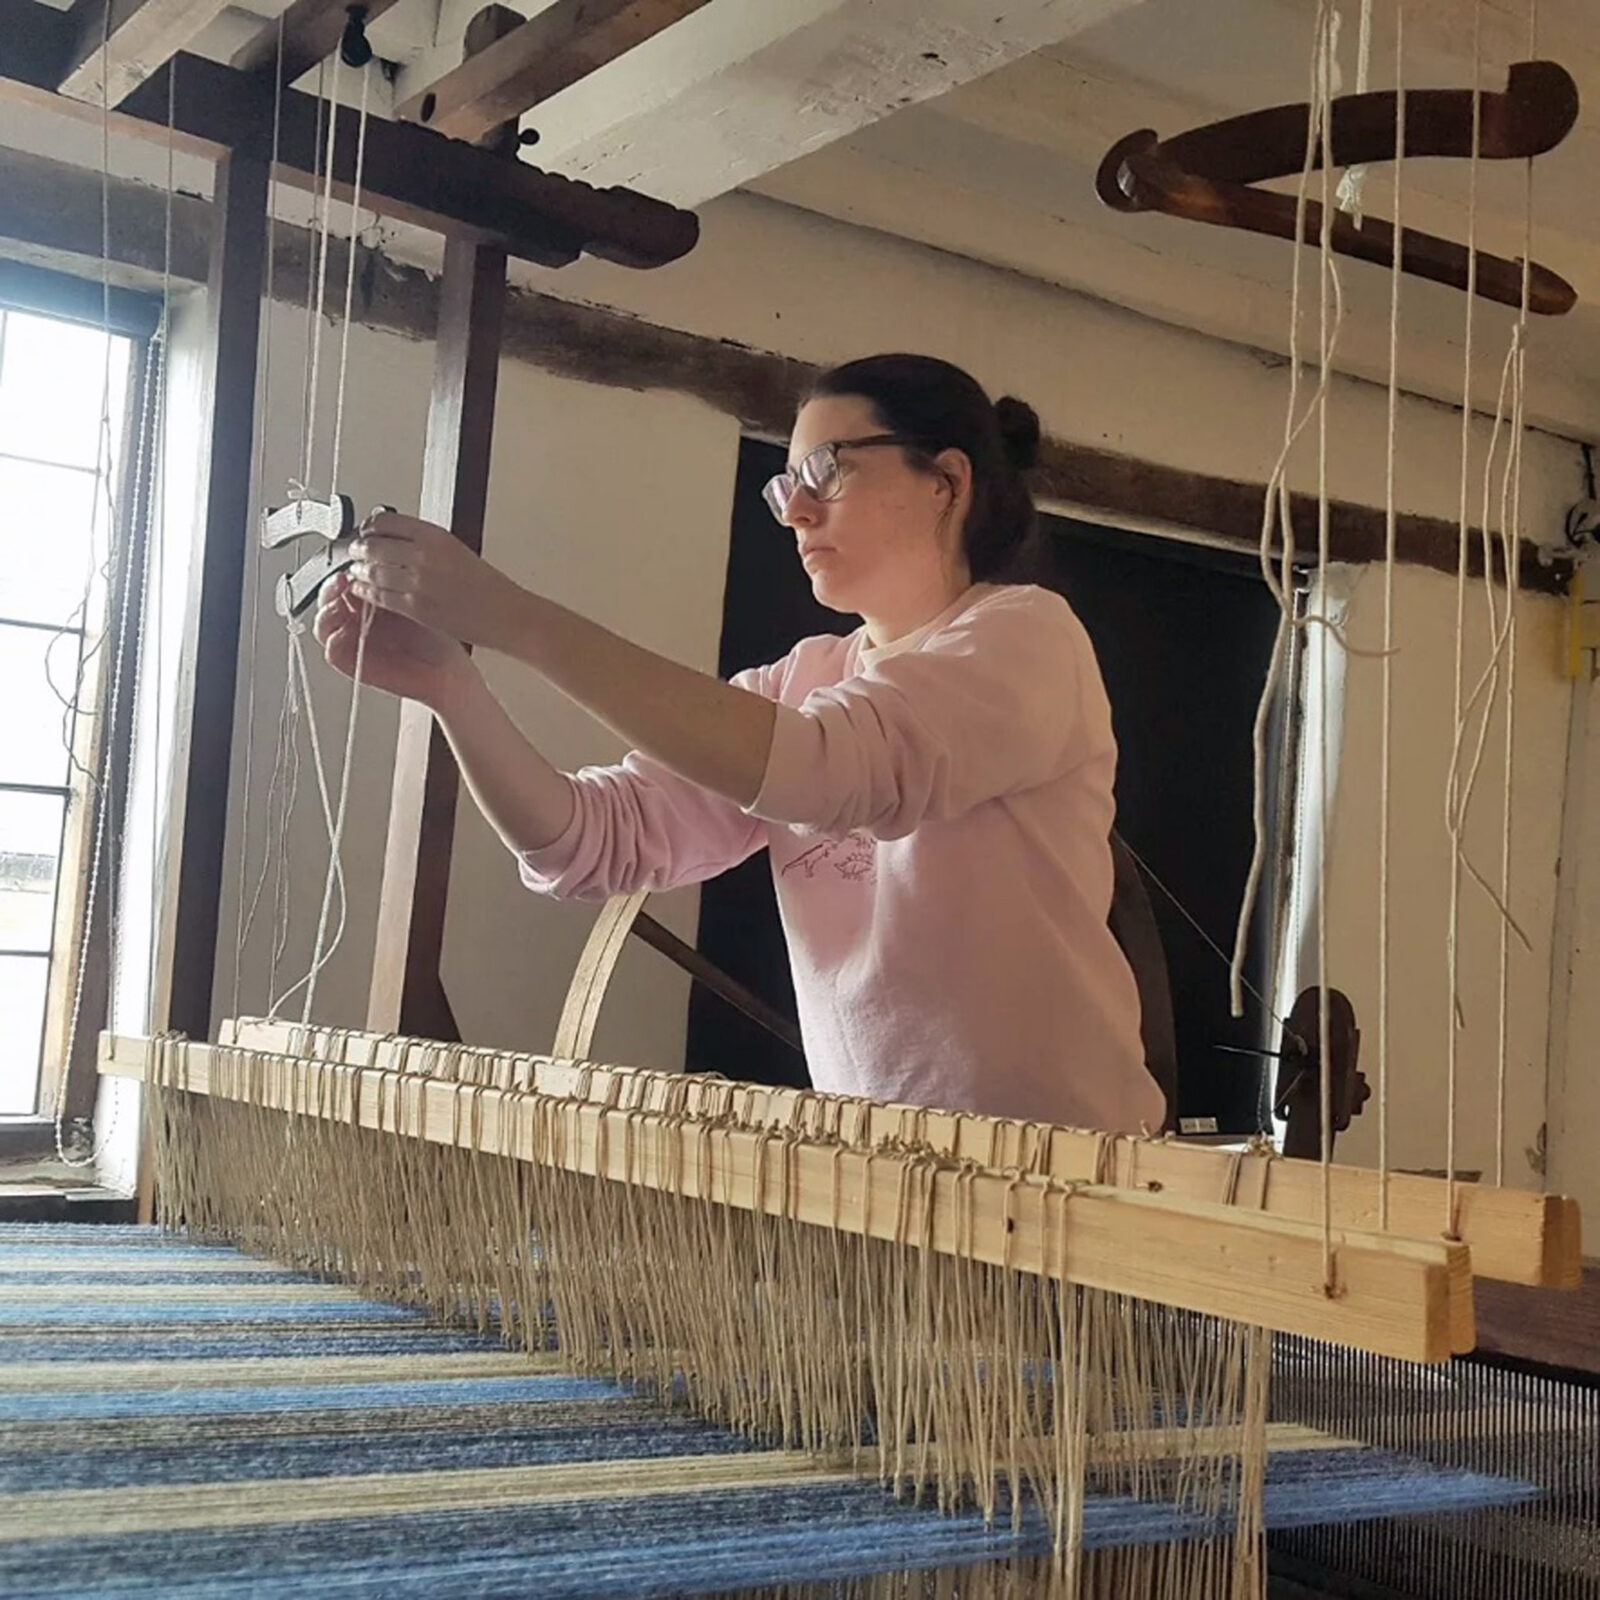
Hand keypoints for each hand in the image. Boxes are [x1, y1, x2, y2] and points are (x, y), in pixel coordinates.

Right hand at [314, 571, 471, 709]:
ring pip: (323, 623)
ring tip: (340, 604)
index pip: (342, 580)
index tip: (352, 563)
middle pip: (327, 599)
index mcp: (368, 600)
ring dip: (327, 611)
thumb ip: (391, 583)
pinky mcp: (354, 664)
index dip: (343, 570)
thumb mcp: (415, 601)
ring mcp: (353, 640)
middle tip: (342, 580)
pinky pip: (332, 651)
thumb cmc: (435, 635)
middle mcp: (356, 619)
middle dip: (330, 587)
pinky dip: (334, 639)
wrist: (447, 668)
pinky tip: (346, 629)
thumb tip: (377, 556)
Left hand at [348, 512, 528, 652]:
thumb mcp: (457, 550)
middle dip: (358, 549)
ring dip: (359, 571)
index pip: (385, 522)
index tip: (367, 530)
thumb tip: (398, 541)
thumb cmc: (488, 586)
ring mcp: (417, 582)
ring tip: (356, 571)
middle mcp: (423, 555)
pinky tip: (362, 589)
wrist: (505, 614)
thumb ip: (426, 543)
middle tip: (355, 550)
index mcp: (435, 536)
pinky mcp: (415, 607)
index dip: (370, 526)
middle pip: (372, 545)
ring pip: (372, 571)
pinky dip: (366, 591)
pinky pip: (379, 596)